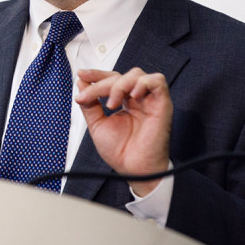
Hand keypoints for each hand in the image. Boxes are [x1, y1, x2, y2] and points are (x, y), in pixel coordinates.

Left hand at [74, 67, 172, 196]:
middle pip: (120, 75)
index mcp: (124, 102)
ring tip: (112, 103)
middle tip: (89, 96)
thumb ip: (90, 104)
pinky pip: (158, 81)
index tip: (82, 75)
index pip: (112, 79)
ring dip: (120, 84)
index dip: (97, 74)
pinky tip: (132, 96)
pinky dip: (142, 83)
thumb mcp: (97, 125)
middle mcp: (137, 99)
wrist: (133, 170)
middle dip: (101, 83)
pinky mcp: (162, 104)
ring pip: (137, 75)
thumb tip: (82, 84)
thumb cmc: (120, 152)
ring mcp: (150, 101)